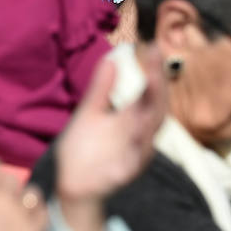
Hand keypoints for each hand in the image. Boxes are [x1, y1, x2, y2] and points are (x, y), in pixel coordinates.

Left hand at [55, 47, 166, 230]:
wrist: (73, 185)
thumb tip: (111, 59)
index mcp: (132, 118)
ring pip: (149, 131)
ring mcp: (135, 153)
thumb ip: (101, 89)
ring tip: (150, 85)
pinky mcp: (125, 172)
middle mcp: (139, 134)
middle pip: (156, 107)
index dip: (153, 70)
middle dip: (157, 83)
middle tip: (154, 58)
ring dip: (151, 109)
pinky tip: (138, 132)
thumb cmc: (84, 149)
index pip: (149, 91)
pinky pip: (135, 159)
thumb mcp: (90, 113)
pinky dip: (138, 146)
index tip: (151, 45)